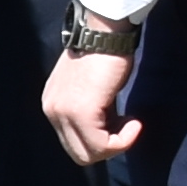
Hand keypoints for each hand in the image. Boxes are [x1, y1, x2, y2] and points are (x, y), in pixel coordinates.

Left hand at [42, 47, 139, 164]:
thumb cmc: (104, 55)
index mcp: (52, 104)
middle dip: (107, 147)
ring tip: (130, 122)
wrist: (105, 32)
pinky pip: (103, 145)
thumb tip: (104, 129)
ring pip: (90, 154)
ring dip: (117, 144)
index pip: (72, 142)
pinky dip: (124, 140)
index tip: (120, 122)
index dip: (100, 139)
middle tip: (126, 126)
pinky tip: (135, 122)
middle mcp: (51, 110)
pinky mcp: (82, 113)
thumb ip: (88, 108)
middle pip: (79, 153)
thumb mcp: (88, 87)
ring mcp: (64, 113)